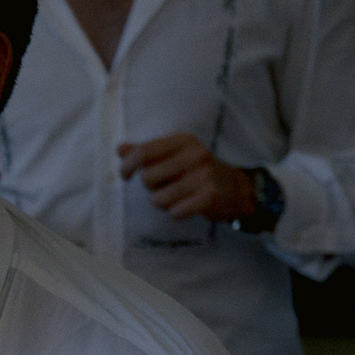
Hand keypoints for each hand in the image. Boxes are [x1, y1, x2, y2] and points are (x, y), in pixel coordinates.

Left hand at [117, 132, 254, 222]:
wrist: (234, 188)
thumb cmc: (194, 171)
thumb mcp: (173, 155)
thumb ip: (146, 152)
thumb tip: (120, 148)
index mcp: (182, 140)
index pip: (143, 152)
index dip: (127, 166)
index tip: (126, 176)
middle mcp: (195, 154)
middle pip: (147, 178)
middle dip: (151, 187)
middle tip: (167, 186)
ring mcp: (204, 175)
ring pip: (158, 199)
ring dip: (162, 203)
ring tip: (177, 196)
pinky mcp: (210, 196)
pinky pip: (175, 212)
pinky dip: (176, 213)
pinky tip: (187, 206)